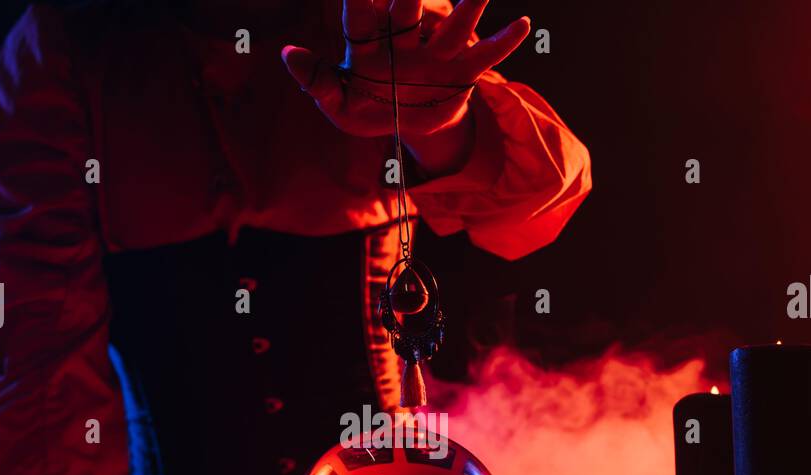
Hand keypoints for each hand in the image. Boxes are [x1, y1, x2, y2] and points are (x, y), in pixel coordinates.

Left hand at [282, 0, 529, 140]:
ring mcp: (435, 53)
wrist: (404, 125)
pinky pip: (484, 56)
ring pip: (454, 24)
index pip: (361, 13)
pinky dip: (503, 42)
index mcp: (369, 42)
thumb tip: (288, 53)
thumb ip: (316, 81)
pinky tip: (522, 25)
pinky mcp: (460, 72)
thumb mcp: (337, 104)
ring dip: (469, 4)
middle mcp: (404, 38)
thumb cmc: (365, 107)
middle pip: (409, 9)